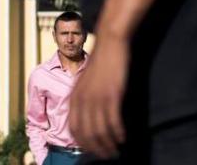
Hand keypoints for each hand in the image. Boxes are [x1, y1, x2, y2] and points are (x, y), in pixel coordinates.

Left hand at [68, 35, 128, 158]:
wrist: (110, 43)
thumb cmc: (100, 63)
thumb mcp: (85, 83)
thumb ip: (84, 100)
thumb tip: (88, 120)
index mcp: (74, 98)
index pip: (74, 130)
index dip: (83, 144)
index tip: (93, 151)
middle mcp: (82, 100)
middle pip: (87, 134)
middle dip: (97, 149)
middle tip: (108, 155)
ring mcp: (97, 98)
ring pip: (100, 131)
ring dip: (109, 144)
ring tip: (116, 150)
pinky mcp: (112, 94)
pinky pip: (113, 121)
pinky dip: (118, 133)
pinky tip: (123, 137)